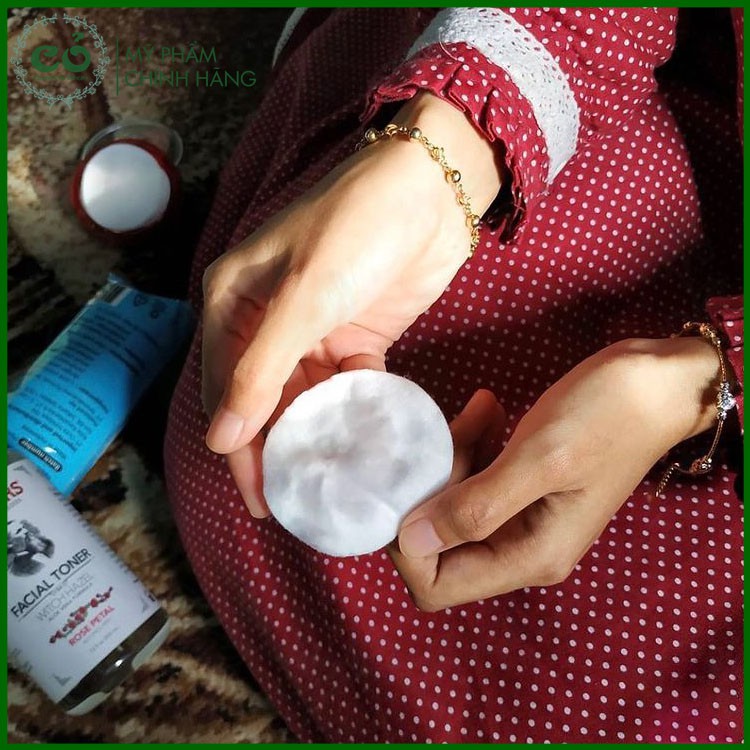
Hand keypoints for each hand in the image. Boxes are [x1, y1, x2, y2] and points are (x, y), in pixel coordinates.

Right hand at [201, 93, 502, 515]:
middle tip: (297, 501)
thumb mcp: (303, 297)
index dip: (239, 447)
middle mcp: (267, 320)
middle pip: (262, 401)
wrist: (431, 189)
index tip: (261, 498)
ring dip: (315, 436)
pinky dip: (352, 412)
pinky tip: (362, 443)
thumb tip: (221, 437)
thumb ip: (261, 370)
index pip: (226, 390)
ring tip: (331, 482)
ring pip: (304, 399)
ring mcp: (313, 330)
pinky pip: (346, 386)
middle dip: (277, 449)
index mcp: (234, 303)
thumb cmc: (357, 227)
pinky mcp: (356, 335)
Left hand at [391, 336, 720, 610]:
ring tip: (479, 412)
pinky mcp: (523, 488)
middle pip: (439, 545)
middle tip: (452, 433)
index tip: (410, 483)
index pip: (436, 586)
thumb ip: (476, 506)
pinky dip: (471, 447)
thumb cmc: (607, 416)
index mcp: (529, 556)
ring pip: (453, 506)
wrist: (658, 383)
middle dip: (430, 489)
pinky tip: (486, 409)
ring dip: (452, 458)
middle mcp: (522, 548)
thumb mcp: (539, 459)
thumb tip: (409, 540)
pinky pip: (475, 480)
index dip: (408, 546)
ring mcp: (523, 519)